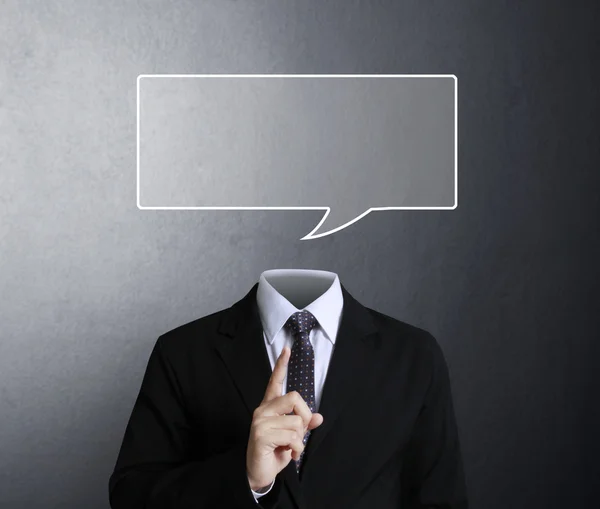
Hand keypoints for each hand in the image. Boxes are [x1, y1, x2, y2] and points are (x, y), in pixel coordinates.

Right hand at [246, 347, 323, 490]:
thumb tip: (319, 417)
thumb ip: (304, 424)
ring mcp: (260, 421)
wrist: (258, 473)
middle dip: (304, 417)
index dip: (281, 365)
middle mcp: (263, 410)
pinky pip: (291, 436)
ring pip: (296, 421)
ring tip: (290, 447)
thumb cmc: (274, 452)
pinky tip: (288, 454)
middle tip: (299, 433)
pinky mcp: (261, 435)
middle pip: (294, 397)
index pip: (275, 382)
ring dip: (299, 439)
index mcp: (270, 407)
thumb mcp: (292, 437)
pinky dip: (296, 449)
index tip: (287, 349)